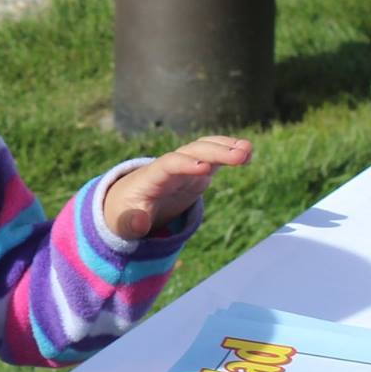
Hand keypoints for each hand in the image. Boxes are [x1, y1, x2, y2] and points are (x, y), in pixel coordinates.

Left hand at [102, 136, 253, 239]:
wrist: (129, 201)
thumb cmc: (126, 211)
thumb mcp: (122, 221)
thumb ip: (130, 223)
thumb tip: (138, 225)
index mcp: (151, 177)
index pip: (168, 165)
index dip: (184, 164)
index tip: (204, 168)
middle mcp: (169, 166)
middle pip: (192, 152)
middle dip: (215, 152)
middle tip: (240, 155)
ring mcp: (184, 166)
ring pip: (204, 149)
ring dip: (225, 147)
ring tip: (248, 150)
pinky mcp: (196, 172)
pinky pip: (213, 157)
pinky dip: (228, 153)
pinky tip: (248, 154)